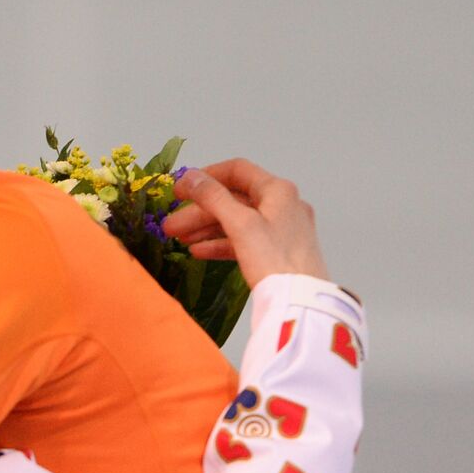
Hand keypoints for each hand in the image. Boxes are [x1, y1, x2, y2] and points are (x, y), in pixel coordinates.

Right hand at [164, 159, 328, 286]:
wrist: (301, 302)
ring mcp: (281, 229)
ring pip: (236, 221)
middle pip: (232, 199)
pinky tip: (198, 251)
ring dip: (205, 228)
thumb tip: (189, 176)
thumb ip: (213, 197)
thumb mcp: (240, 224)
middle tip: (171, 224)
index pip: (237, 170)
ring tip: (178, 239)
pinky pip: (243, 240)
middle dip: (198, 211)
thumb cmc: (275, 260)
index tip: (180, 190)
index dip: (205, 177)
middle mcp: (282, 205)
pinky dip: (220, 243)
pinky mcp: (277, 251)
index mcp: (278, 191)